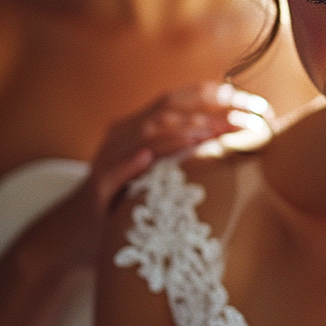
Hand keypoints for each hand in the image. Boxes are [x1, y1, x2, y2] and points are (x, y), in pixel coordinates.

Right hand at [86, 82, 274, 218]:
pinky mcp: (97, 186)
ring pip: (143, 136)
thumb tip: (234, 136)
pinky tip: (148, 159)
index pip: (178, 100)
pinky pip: (113, 170)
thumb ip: (187, 149)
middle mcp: (124, 134)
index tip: (248, 103)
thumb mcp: (160, 169)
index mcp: (140, 125)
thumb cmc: (130, 197)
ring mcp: (108, 157)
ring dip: (176, 134)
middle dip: (205, 115)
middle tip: (237, 124)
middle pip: (166, 112)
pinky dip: (131, 162)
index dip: (212, 96)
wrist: (78, 228)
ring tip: (205, 135)